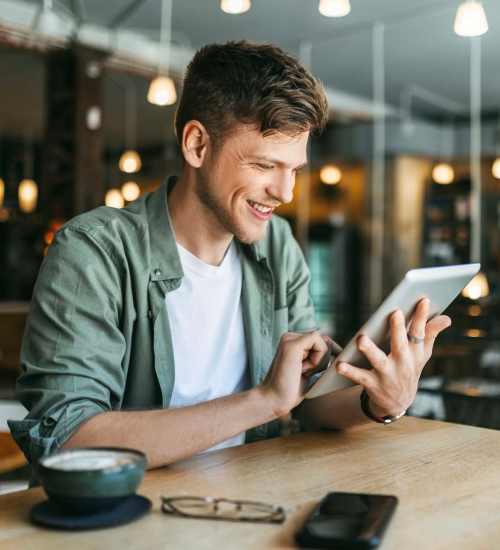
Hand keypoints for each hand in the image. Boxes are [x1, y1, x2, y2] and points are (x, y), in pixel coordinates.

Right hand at [259, 331, 327, 417]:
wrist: (274, 399)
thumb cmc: (291, 388)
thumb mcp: (309, 368)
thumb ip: (317, 355)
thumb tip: (330, 342)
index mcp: (292, 341)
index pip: (319, 339)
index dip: (324, 354)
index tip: (315, 370)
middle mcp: (289, 337)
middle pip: (323, 339)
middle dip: (321, 358)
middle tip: (304, 372)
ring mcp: (289, 339)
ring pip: (321, 340)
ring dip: (318, 360)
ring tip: (301, 371)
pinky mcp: (292, 345)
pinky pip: (317, 342)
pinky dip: (317, 359)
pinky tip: (303, 369)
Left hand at [336, 298, 450, 416]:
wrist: (398, 403)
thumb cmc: (408, 369)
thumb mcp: (421, 354)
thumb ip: (430, 334)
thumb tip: (446, 318)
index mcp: (414, 353)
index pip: (420, 332)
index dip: (422, 317)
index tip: (423, 300)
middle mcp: (403, 363)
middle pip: (400, 344)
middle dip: (398, 329)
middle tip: (395, 313)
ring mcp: (387, 374)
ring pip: (378, 361)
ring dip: (370, 350)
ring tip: (361, 340)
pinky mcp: (372, 384)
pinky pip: (359, 377)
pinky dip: (349, 372)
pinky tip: (339, 365)